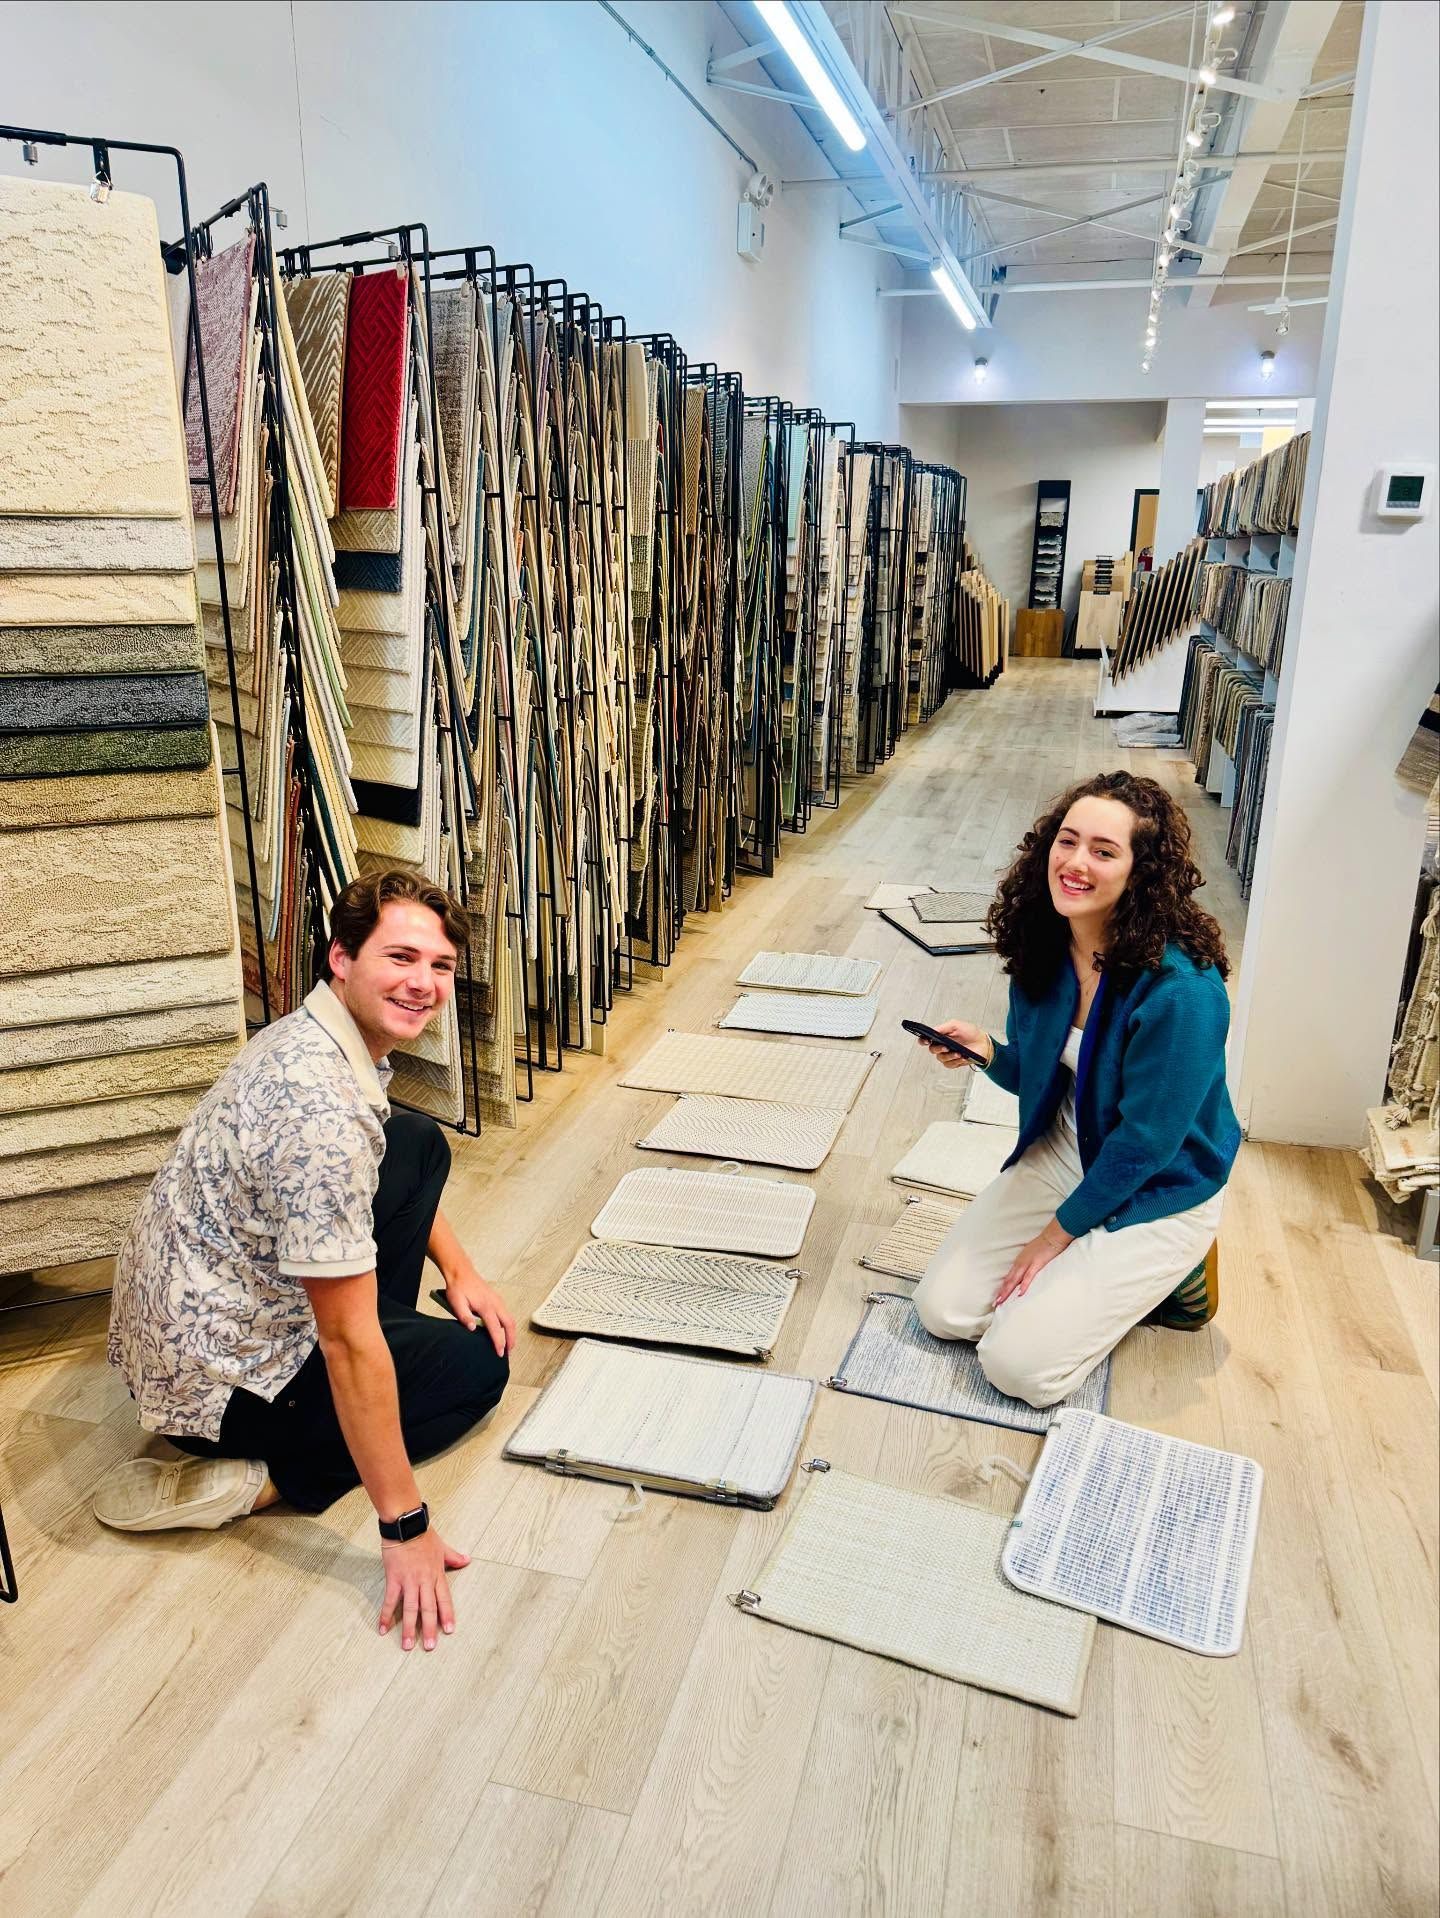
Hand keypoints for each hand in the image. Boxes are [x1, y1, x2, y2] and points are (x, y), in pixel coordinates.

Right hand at [379, 1527, 468, 1650]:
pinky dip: (385, 1615)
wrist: (406, 1525)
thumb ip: (454, 1556)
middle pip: (428, 1609)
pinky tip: (382, 1629)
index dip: (447, 1615)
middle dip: (429, 1629)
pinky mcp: (394, 1579)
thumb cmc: (423, 1535)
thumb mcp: (442, 1546)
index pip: (444, 1599)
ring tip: (407, 1645)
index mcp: (437, 1574)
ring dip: (409, 1628)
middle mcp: (424, 1581)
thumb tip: (467, 1560)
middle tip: (429, 1647)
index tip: (449, 1631)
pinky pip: (390, 1601)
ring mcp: (409, 1581)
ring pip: (410, 1609)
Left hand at [443, 1263, 516, 1356]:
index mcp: (485, 1306)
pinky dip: (508, 1325)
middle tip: (508, 1352)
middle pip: (509, 1324)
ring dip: (511, 1332)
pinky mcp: (497, 1299)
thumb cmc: (458, 1287)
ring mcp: (498, 1300)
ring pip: (510, 1319)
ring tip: (508, 1345)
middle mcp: (495, 1303)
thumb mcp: (456, 1303)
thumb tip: (473, 1329)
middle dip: (511, 1340)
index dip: (499, 1342)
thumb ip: (464, 1317)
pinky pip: (507, 1314)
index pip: (496, 1328)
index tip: (500, 1353)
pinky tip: (504, 1330)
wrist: (461, 1272)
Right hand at [917, 1019, 991, 1071]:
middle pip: (932, 1050)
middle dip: (939, 1049)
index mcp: (940, 1036)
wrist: (983, 1043)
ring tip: (958, 1052)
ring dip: (949, 1056)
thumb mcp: (956, 1025)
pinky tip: (962, 1057)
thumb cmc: (970, 1032)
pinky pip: (950, 1065)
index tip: (926, 1040)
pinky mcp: (954, 1062)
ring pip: (941, 1058)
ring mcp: (947, 1055)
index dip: (923, 1040)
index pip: (926, 1039)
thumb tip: (933, 1031)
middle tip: (946, 1047)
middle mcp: (941, 1046)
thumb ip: (943, 1028)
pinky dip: (956, 1061)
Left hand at [994, 1223, 1072, 1307]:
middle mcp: (1020, 1264)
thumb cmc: (1043, 1246)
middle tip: (995, 1304)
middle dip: (1002, 1293)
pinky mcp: (1036, 1264)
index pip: (1009, 1278)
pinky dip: (1024, 1285)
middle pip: (1009, 1281)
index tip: (998, 1298)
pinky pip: (1029, 1276)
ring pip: (1014, 1280)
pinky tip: (1019, 1294)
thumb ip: (1027, 1265)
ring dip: (1007, 1291)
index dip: (1003, 1288)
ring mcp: (1027, 1264)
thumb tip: (1025, 1274)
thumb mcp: (1031, 1255)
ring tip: (1001, 1301)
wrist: (1052, 1236)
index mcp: (1019, 1262)